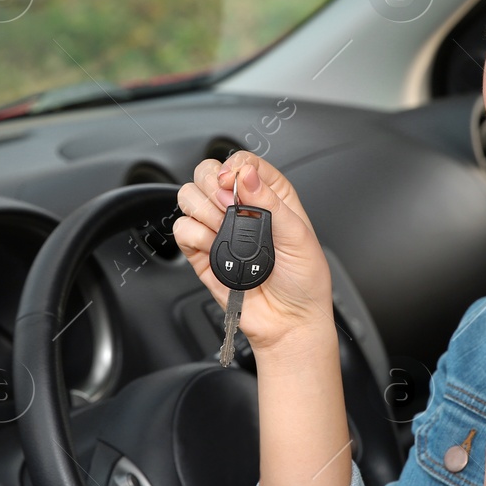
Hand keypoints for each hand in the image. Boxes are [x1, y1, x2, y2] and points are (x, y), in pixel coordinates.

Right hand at [173, 150, 333, 354]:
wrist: (289, 323)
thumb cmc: (303, 281)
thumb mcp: (298, 236)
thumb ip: (271, 202)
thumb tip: (248, 175)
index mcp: (270, 196)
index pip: (243, 162)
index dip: (234, 166)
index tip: (235, 183)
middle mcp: (241, 208)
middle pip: (208, 172)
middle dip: (213, 184)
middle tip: (229, 207)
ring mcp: (219, 229)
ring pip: (189, 195)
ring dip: (203, 209)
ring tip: (224, 230)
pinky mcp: (202, 252)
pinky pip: (182, 229)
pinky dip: (195, 234)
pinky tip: (214, 246)